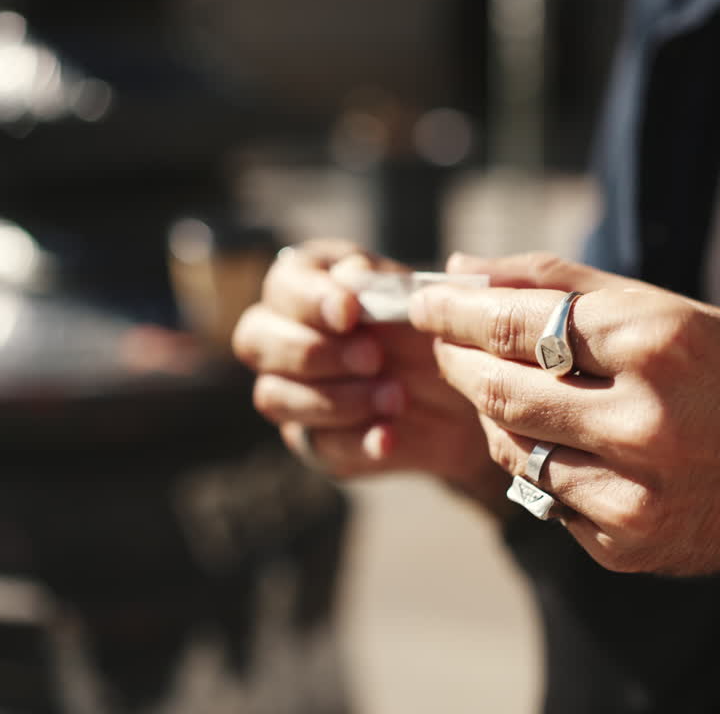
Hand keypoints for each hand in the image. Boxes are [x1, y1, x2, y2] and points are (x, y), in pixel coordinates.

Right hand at [232, 240, 497, 508]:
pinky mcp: (314, 440)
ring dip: (337, 399)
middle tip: (374, 358)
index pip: (281, 285)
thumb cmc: (430, 328)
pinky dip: (355, 442)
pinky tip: (389, 437)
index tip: (350, 312)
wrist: (464, 392)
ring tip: (397, 397)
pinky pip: (317, 446)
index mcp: (307, 284)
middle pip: (255, 340)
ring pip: (275, 396)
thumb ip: (382, 285)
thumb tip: (351, 274)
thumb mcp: (417, 299)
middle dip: (315, 351)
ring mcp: (291, 391)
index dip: (309, 300)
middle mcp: (283, 335)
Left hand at [409, 253, 719, 575]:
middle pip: (502, 389)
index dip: (457, 312)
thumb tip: (463, 268)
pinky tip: (565, 442)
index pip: (520, 324)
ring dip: (494, 413)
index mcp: (659, 345)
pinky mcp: (624, 544)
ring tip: (504, 388)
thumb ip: (563, 285)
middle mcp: (645, 423)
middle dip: (459, 360)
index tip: (426, 302)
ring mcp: (634, 493)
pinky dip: (538, 463)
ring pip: (512, 448)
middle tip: (445, 343)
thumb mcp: (670, 310)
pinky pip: (546, 496)